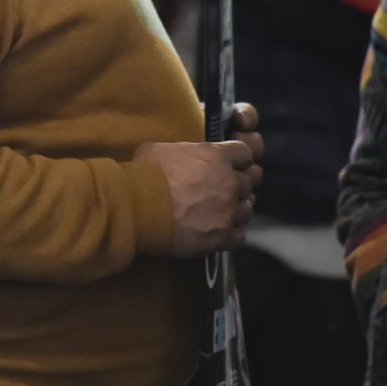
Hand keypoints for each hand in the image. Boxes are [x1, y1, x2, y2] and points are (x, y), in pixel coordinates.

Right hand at [136, 104, 263, 257]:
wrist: (137, 209)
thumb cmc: (144, 175)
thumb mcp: (158, 149)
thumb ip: (181, 151)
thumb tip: (178, 156)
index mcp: (216, 157)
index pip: (244, 153)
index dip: (236, 159)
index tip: (226, 164)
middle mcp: (229, 182)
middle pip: (249, 182)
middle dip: (236, 186)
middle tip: (219, 191)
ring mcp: (229, 211)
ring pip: (247, 210)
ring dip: (234, 210)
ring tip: (217, 213)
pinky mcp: (223, 236)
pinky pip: (238, 236)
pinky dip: (229, 234)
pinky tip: (215, 232)